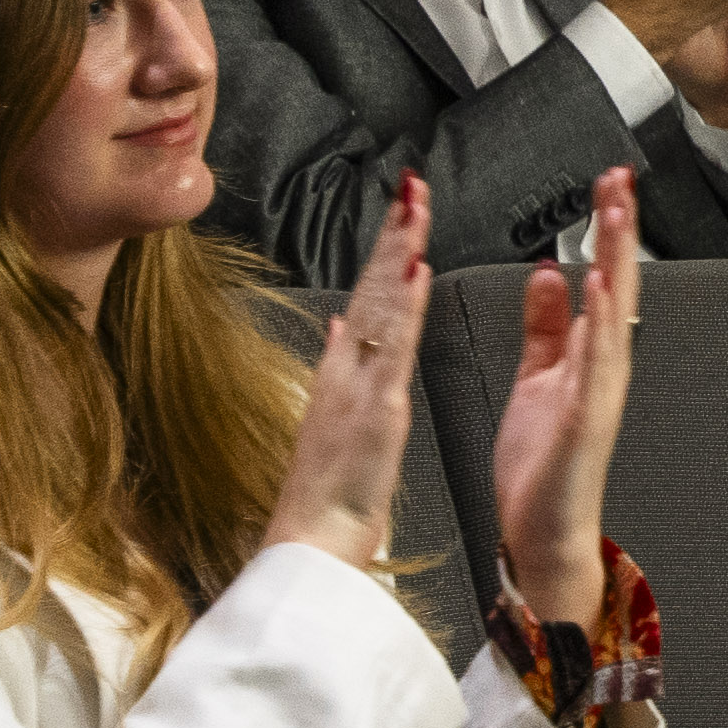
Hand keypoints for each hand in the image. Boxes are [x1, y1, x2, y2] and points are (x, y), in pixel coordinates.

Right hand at [257, 184, 431, 573]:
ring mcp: (359, 385)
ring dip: (400, 254)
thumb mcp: (337, 417)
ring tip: (417, 208)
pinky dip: (405, 310)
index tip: (405, 209)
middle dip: (395, 234)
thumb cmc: (331, 490)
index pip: (369, 295)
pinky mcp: (376, 410)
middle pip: (373, 288)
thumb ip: (340, 366)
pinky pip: (393, 351)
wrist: (311, 543)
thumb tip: (342, 323)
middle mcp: (348, 369)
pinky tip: (417, 275)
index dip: (387, 250)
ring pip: (382, 307)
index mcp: (345, 371)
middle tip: (413, 185)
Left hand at [485, 171, 642, 633]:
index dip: (606, 229)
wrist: (542, 532)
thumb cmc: (541, 467)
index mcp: (587, 355)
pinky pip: (595, 362)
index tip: (608, 183)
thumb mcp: (536, 378)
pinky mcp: (583, 418)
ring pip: (613, 313)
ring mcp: (598, 391)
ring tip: (615, 215)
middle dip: (619, 229)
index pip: (602, 276)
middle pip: (617, 283)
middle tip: (621, 178)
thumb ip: (544, 327)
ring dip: (615, 261)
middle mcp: (602, 367)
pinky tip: (598, 288)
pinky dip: (599, 323)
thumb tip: (545, 277)